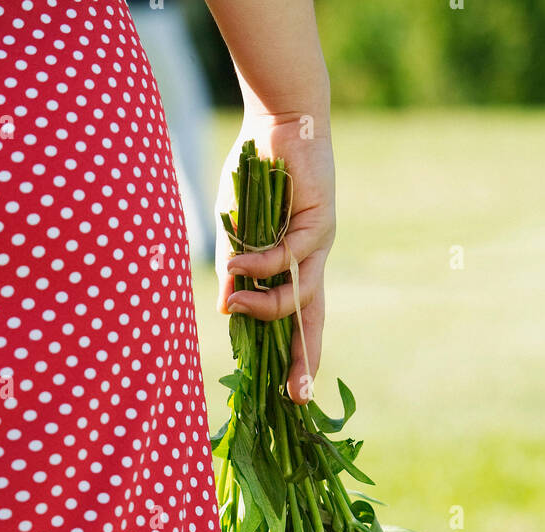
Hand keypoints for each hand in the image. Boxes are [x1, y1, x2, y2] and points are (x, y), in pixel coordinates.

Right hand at [215, 113, 334, 402]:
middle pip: (312, 322)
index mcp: (294, 267)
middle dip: (303, 361)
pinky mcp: (319, 224)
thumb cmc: (255, 172)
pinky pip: (287, 260)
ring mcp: (318, 246)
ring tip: (235, 306)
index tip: (290, 394)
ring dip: (265, 308)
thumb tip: (225, 311)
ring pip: (298, 295)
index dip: (296, 357)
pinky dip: (260, 268)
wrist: (278, 119)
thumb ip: (234, 270)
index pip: (299, 322)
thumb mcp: (236, 231)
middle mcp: (311, 263)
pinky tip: (239, 268)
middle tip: (297, 398)